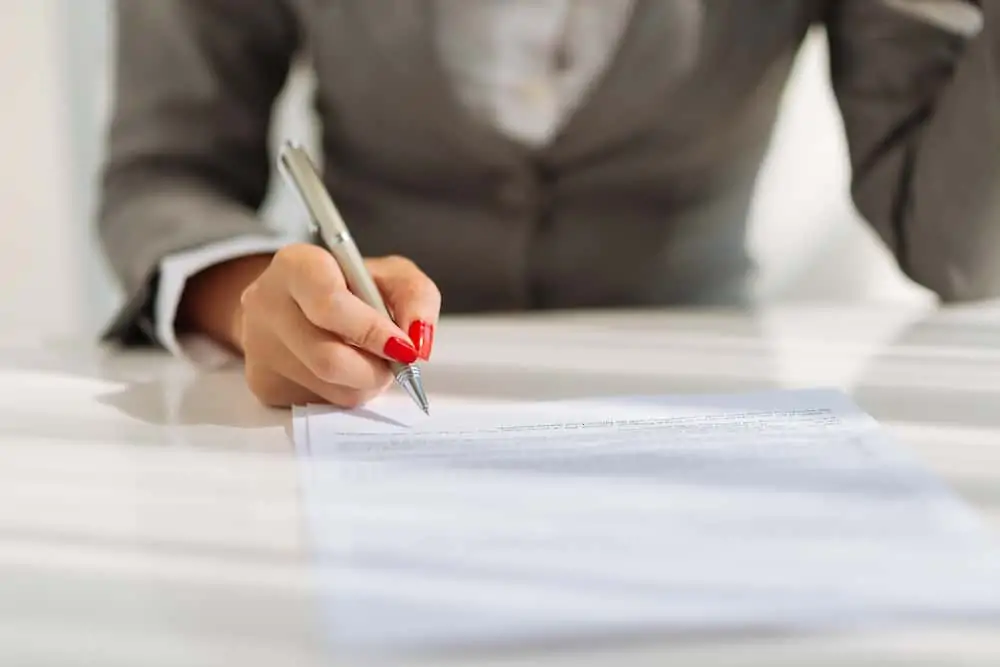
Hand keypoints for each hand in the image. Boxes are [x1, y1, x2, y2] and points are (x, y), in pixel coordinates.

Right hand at [181, 244, 439, 407]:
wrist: (294, 304)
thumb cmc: (350, 285)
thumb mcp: (390, 275)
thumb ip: (416, 297)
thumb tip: (418, 345)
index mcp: (295, 265)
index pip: (329, 303)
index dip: (372, 331)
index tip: (403, 347)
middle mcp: (266, 305)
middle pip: (329, 358)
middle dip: (375, 369)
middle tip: (395, 364)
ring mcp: (259, 349)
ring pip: (329, 387)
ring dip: (365, 383)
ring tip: (369, 361)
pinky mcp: (263, 383)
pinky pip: (318, 404)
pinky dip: (345, 393)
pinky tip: (343, 371)